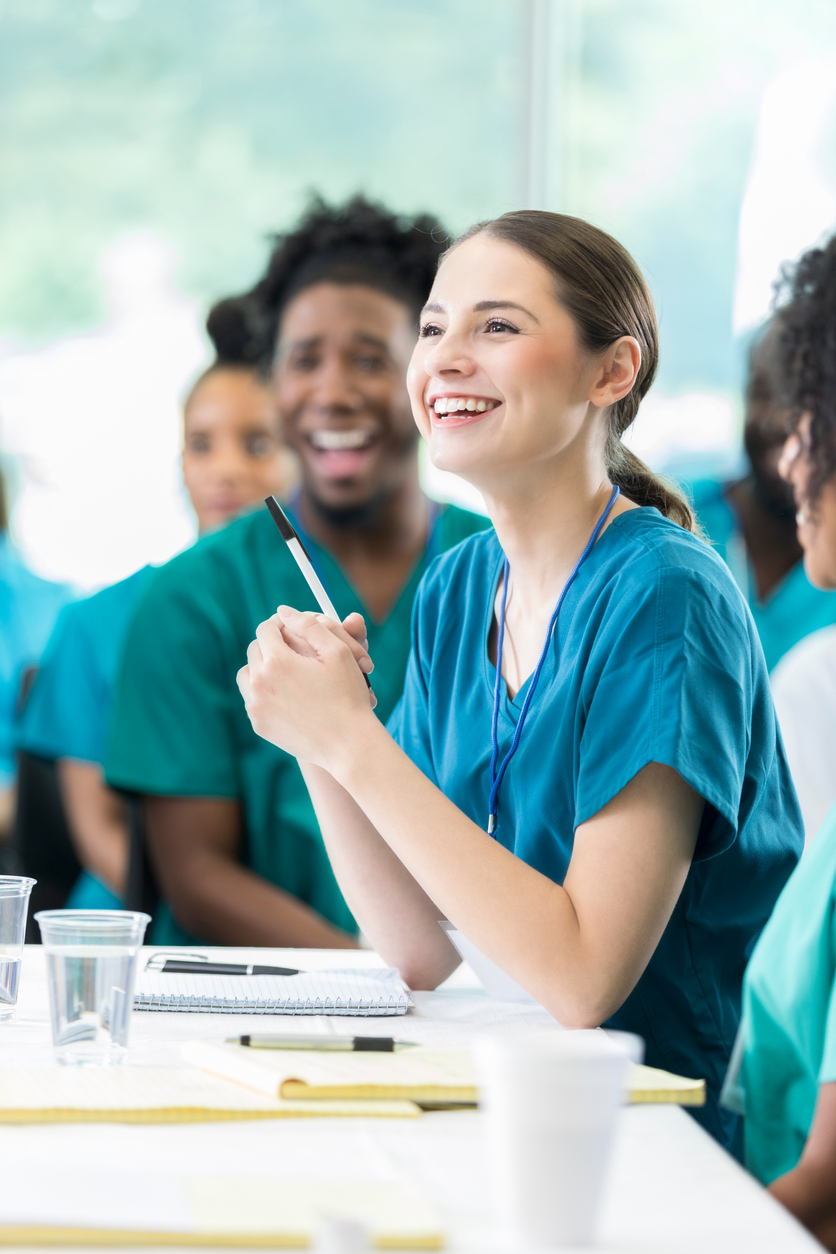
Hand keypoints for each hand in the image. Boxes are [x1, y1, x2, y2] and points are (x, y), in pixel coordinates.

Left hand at [237, 607, 376, 769]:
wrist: (348, 745)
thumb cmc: (348, 696)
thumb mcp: (338, 651)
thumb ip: (309, 624)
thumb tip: (282, 611)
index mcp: (277, 661)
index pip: (266, 628)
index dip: (281, 624)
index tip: (294, 628)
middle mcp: (259, 683)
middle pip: (254, 649)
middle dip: (272, 644)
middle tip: (294, 648)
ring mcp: (256, 706)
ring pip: (247, 673)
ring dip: (262, 666)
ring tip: (287, 670)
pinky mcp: (258, 725)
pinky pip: (252, 698)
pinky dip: (264, 691)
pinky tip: (287, 694)